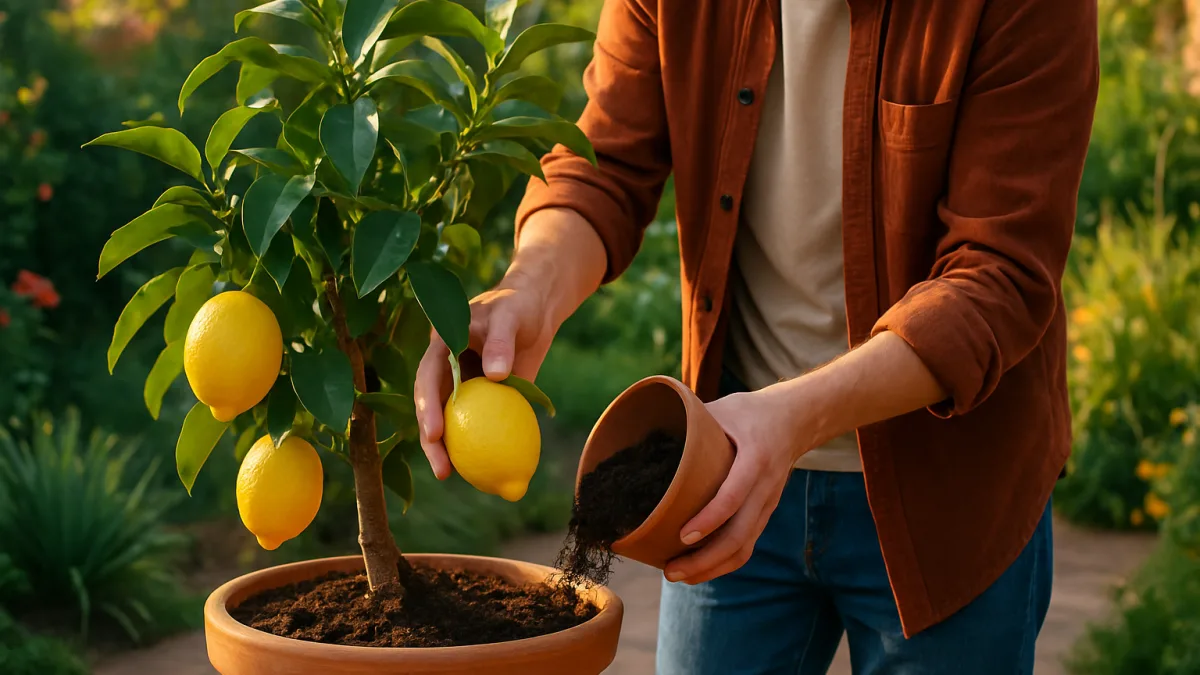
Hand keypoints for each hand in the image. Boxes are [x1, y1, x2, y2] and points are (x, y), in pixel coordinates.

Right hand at [414, 273, 557, 479]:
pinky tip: (482, 467)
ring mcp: (462, 383)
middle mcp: (445, 366)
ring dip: (446, 446)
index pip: (428, 377)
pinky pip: (477, 421)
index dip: (427, 406)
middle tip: (442, 469)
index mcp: (442, 344)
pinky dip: (476, 441)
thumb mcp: (511, 317)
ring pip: (449, 417)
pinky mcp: (481, 395)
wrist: (536, 309)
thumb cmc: (520, 307)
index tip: (435, 433)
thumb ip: (502, 342)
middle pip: (430, 404)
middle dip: (430, 438)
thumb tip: (496, 376)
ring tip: (450, 475)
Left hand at [660, 331, 947, 584]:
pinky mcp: (764, 513)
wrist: (797, 420)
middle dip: (705, 559)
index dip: (710, 518)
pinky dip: (723, 563)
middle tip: (670, 569)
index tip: (683, 535)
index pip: (735, 495)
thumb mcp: (723, 408)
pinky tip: (699, 569)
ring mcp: (767, 503)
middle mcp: (765, 486)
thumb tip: (646, 429)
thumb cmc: (750, 412)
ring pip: (744, 547)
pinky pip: (747, 546)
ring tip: (678, 575)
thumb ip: (691, 421)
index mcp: (756, 457)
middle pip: (739, 534)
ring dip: (711, 568)